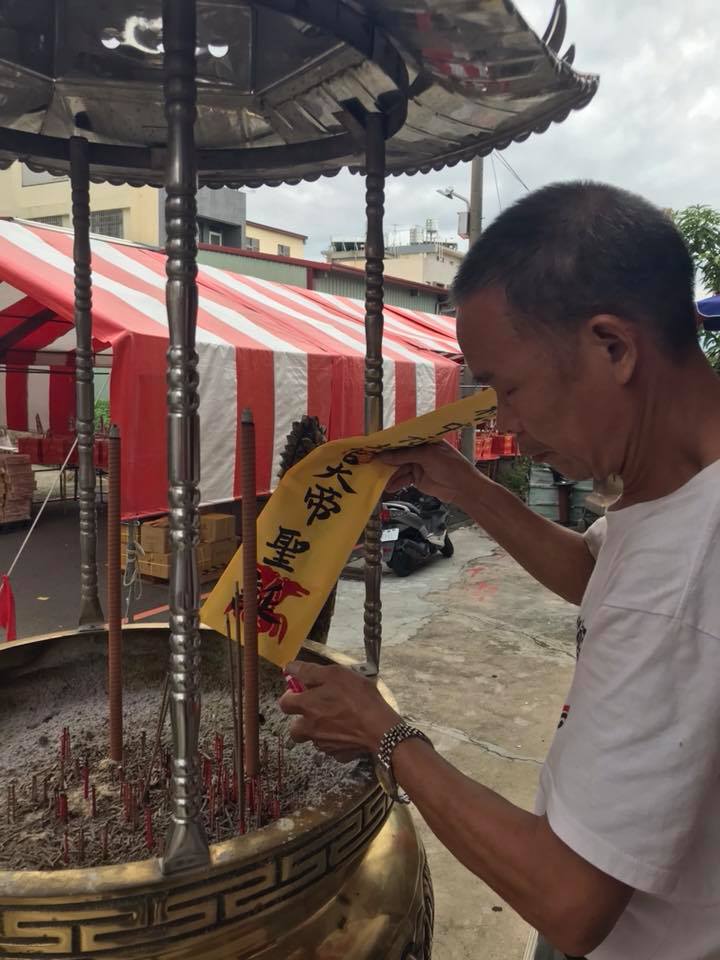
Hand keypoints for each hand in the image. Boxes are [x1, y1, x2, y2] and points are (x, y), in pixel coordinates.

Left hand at [279, 661, 400, 759]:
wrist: (380, 728)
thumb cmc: (359, 698)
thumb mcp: (335, 674)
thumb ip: (309, 671)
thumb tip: (289, 668)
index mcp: (307, 706)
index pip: (284, 704)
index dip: (290, 696)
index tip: (300, 690)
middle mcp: (310, 728)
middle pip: (295, 728)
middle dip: (301, 719)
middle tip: (318, 709)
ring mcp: (324, 744)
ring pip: (313, 738)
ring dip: (319, 730)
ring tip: (337, 718)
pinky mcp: (338, 754)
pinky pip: (331, 748)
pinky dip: (336, 740)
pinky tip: (349, 730)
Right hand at [380, 440, 482, 506]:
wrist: (463, 488)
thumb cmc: (451, 466)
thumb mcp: (427, 456)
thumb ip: (405, 455)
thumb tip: (384, 456)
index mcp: (424, 441)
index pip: (403, 440)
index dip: (389, 444)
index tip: (375, 447)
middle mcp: (420, 452)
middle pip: (399, 455)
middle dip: (387, 460)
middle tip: (372, 464)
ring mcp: (418, 465)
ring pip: (399, 468)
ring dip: (389, 474)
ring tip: (378, 478)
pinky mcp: (417, 479)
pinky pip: (403, 480)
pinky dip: (396, 484)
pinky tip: (388, 487)